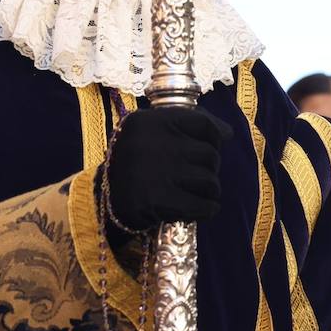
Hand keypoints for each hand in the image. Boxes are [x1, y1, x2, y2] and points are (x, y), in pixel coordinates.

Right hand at [106, 106, 230, 235]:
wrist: (103, 201)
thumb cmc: (136, 163)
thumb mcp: (150, 132)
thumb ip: (186, 125)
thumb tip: (227, 132)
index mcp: (149, 121)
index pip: (202, 123)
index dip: (216, 135)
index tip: (216, 144)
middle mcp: (152, 143)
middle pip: (209, 154)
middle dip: (209, 168)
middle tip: (196, 176)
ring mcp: (155, 173)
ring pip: (210, 181)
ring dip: (209, 191)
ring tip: (196, 193)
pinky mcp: (157, 202)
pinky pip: (203, 206)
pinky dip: (208, 209)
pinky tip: (202, 209)